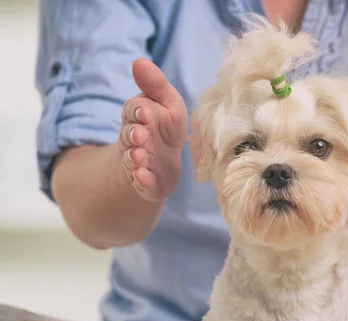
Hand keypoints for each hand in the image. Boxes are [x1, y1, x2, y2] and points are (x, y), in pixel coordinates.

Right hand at [119, 58, 187, 200]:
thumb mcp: (168, 104)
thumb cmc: (166, 128)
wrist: (162, 164)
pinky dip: (141, 181)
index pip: (133, 111)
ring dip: (136, 157)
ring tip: (140, 156)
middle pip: (129, 136)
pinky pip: (141, 182)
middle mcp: (134, 140)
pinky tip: (143, 178)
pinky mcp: (145, 182)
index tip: (144, 110)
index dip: (137, 111)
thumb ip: (156, 85)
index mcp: (138, 118)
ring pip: (132, 159)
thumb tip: (139, 61)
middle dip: (134, 135)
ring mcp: (138, 162)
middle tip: (141, 135)